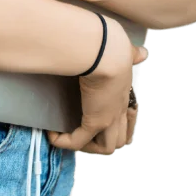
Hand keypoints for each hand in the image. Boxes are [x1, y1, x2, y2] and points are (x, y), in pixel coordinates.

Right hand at [47, 21, 146, 154]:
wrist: (106, 52)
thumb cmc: (113, 47)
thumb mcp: (126, 51)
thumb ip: (133, 54)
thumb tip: (142, 53)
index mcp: (125, 93)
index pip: (126, 118)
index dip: (118, 122)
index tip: (102, 110)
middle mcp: (120, 109)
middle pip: (121, 138)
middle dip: (106, 139)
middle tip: (87, 131)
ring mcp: (108, 118)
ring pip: (107, 147)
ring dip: (88, 145)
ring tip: (71, 136)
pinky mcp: (94, 121)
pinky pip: (78, 142)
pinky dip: (64, 142)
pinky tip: (53, 134)